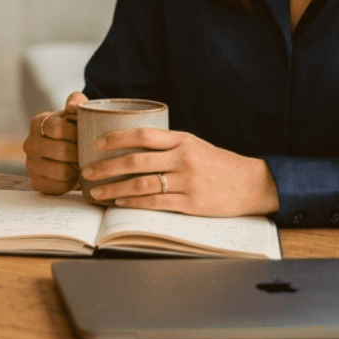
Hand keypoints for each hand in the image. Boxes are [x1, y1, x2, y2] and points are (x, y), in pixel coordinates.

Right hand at [22, 91, 86, 193]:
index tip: (87, 135)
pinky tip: (75, 176)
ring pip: (60, 171)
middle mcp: (29, 143)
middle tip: (90, 154)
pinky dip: (70, 183)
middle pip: (60, 151)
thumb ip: (77, 101)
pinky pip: (57, 187)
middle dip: (80, 153)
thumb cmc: (76, 128)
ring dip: (77, 170)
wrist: (70, 150)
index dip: (74, 133)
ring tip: (85, 165)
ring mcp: (30, 164)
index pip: (55, 128)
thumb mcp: (78, 111)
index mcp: (38, 123)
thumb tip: (71, 107)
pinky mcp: (36, 182)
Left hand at [81, 126, 279, 215]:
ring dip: (115, 189)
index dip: (116, 138)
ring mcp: (187, 181)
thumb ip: (168, 145)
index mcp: (182, 140)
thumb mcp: (195, 145)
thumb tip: (132, 146)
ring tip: (97, 192)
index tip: (97, 143)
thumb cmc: (219, 164)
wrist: (252, 183)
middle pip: (136, 161)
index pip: (143, 134)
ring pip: (142, 184)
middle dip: (106, 167)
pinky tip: (121, 204)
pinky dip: (135, 204)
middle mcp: (183, 158)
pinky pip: (156, 203)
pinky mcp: (192, 203)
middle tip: (86, 171)